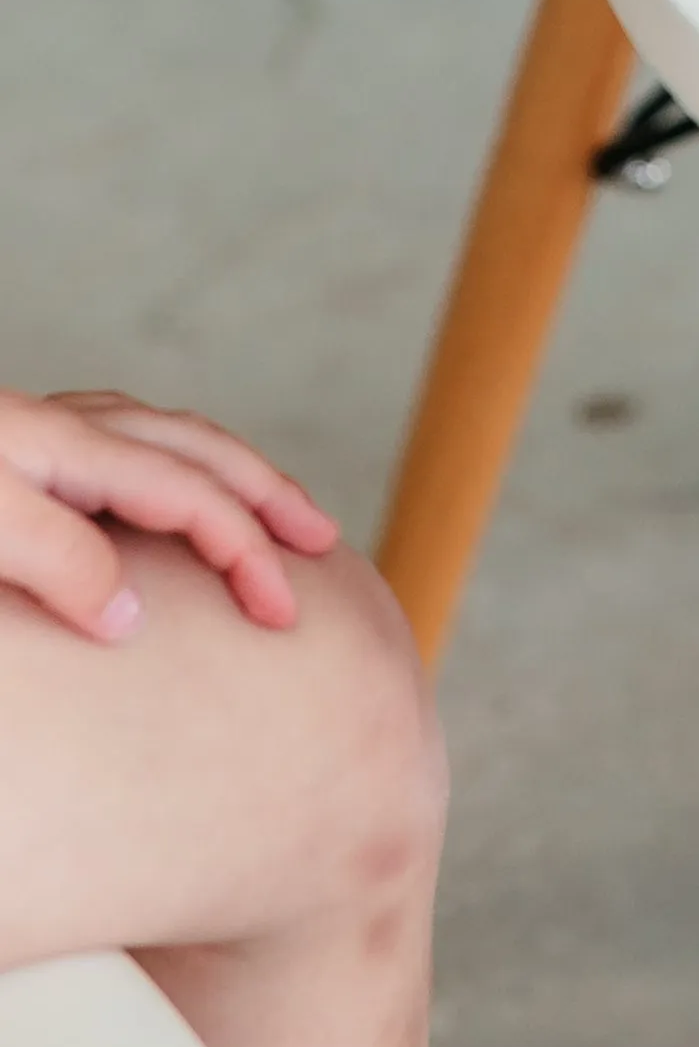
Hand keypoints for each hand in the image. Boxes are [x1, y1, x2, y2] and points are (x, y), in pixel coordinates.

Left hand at [0, 389, 338, 641]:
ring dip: (232, 469)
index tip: (282, 612)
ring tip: (266, 504)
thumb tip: (132, 618)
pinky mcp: (21, 449)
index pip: (196, 495)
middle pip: (203, 449)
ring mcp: (46, 433)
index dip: (250, 550)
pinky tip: (166, 487)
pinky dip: (181, 464)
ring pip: (170, 437)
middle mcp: (71, 428)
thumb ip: (64, 563)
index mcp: (74, 445)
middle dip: (271, 493)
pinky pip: (131, 444)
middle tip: (322, 539)